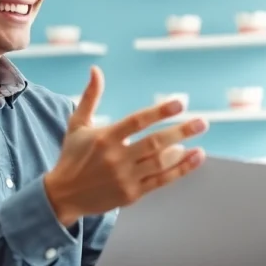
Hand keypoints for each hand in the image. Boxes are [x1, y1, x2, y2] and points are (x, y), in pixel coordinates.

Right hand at [44, 66, 208, 225]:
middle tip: (203, 122)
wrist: (63, 196)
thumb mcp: (77, 125)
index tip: (180, 103)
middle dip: (181, 132)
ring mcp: (125, 178)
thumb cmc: (72, 156)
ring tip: (199, 140)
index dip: (160, 111)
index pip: (137, 121)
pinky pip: (161, 180)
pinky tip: (195, 158)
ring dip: (183, 152)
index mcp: (105, 137)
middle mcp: (116, 158)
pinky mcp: (131, 194)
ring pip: (160, 163)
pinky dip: (180, 170)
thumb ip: (90, 97)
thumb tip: (96, 69)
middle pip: (155, 143)